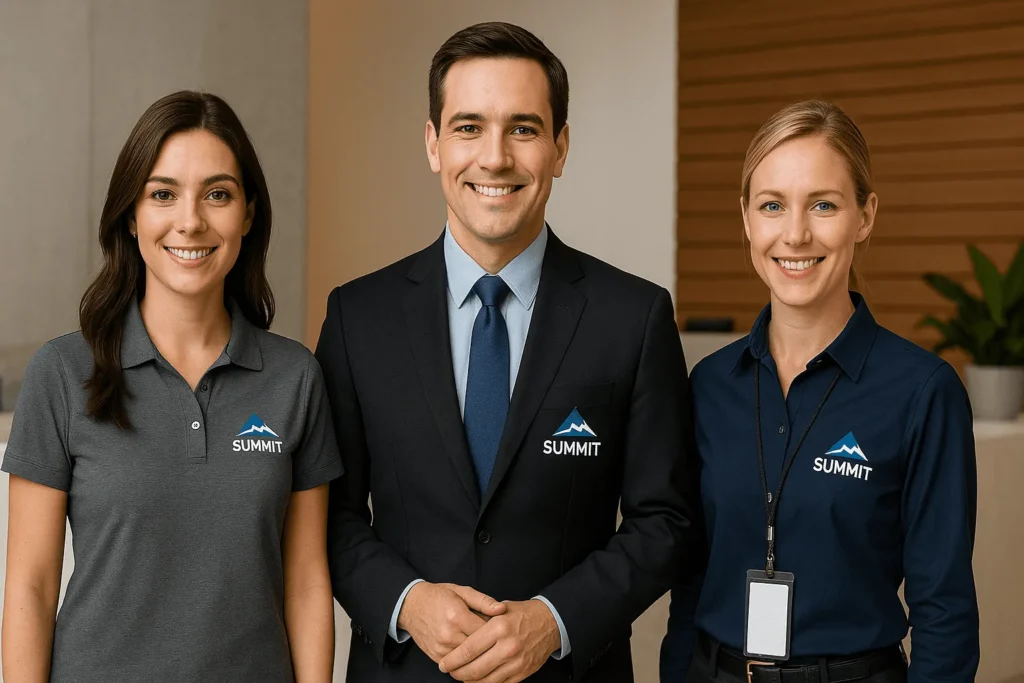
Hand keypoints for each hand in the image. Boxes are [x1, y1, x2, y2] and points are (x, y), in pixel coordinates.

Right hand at [397, 582, 505, 662]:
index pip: (486, 632)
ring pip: (470, 659)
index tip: (502, 628)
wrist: (412, 605)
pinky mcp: (436, 657)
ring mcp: (441, 648)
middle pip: (480, 648)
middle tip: (497, 639)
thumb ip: (484, 601)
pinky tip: (473, 653)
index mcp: (457, 617)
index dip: (497, 630)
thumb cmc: (439, 596)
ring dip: (480, 655)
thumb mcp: (463, 591)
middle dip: (491, 645)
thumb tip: (502, 609)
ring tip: (486, 646)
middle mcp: (448, 635)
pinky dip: (467, 660)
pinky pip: (458, 665)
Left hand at [438, 599, 560, 682]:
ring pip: (485, 681)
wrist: (551, 622)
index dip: (453, 660)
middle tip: (449, 671)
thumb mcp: (501, 609)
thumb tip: (458, 636)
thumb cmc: (523, 614)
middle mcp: (508, 647)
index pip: (469, 649)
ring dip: (469, 681)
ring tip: (460, 676)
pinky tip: (477, 679)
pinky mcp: (522, 673)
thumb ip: (480, 621)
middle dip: (457, 673)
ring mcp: (516, 663)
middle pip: (474, 669)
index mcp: (499, 628)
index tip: (443, 664)